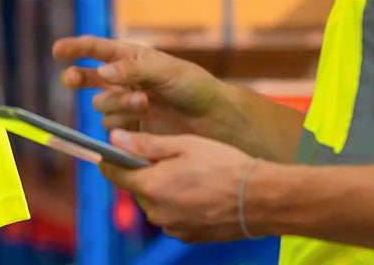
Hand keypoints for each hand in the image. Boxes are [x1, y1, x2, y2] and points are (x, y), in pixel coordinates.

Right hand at [53, 35, 225, 136]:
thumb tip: (100, 71)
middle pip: (88, 78)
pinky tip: (142, 118)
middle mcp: (123, 80)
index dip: (74, 48)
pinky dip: (122, 123)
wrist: (212, 119)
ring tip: (143, 102)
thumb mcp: (164, 70)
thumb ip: (131, 69)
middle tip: (71, 79)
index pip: (96, 49)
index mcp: (130, 58)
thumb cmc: (193, 86)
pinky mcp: (131, 128)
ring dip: (116, 103)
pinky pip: (111, 127)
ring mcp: (126, 105)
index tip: (57, 50)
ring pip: (102, 105)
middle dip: (77, 77)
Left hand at [99, 130, 259, 243]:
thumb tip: (114, 138)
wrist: (261, 199)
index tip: (114, 151)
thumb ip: (145, 144)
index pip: (113, 174)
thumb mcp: (183, 145)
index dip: (112, 160)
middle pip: (137, 188)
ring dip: (164, 190)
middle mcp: (156, 212)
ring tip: (192, 176)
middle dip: (147, 173)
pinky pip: (173, 216)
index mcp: (150, 186)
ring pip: (156, 203)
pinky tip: (201, 193)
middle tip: (172, 159)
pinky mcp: (188, 235)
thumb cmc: (225, 166)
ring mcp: (172, 227)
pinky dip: (180, 204)